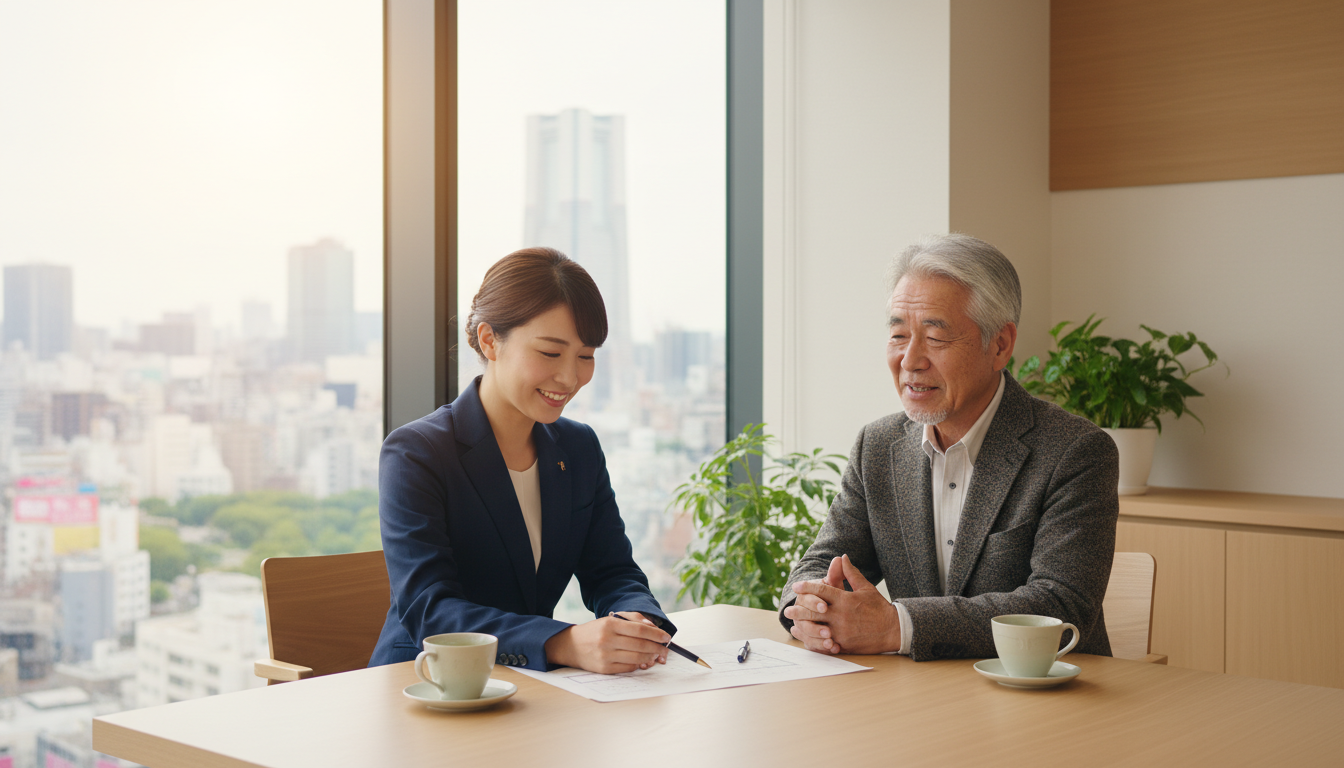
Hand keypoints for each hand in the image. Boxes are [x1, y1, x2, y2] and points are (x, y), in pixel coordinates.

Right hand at [543, 612, 669, 673]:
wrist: (571, 646)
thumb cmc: (595, 631)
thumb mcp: (611, 620)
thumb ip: (633, 619)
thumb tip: (652, 627)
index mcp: (610, 624)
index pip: (640, 630)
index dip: (656, 634)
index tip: (666, 637)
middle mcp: (607, 640)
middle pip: (640, 645)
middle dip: (657, 647)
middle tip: (665, 648)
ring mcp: (605, 656)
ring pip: (636, 658)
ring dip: (650, 657)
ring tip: (656, 655)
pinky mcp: (605, 669)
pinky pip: (628, 668)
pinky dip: (638, 665)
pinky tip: (643, 661)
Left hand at [784, 554, 900, 654]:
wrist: (893, 630)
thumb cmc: (878, 607)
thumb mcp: (865, 587)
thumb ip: (850, 573)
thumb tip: (841, 557)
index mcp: (845, 600)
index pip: (821, 590)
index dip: (807, 587)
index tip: (797, 586)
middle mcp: (841, 616)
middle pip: (814, 611)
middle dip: (799, 610)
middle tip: (787, 610)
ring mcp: (842, 632)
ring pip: (817, 629)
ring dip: (803, 627)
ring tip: (792, 626)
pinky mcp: (844, 645)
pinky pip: (825, 644)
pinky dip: (814, 643)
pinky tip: (806, 640)